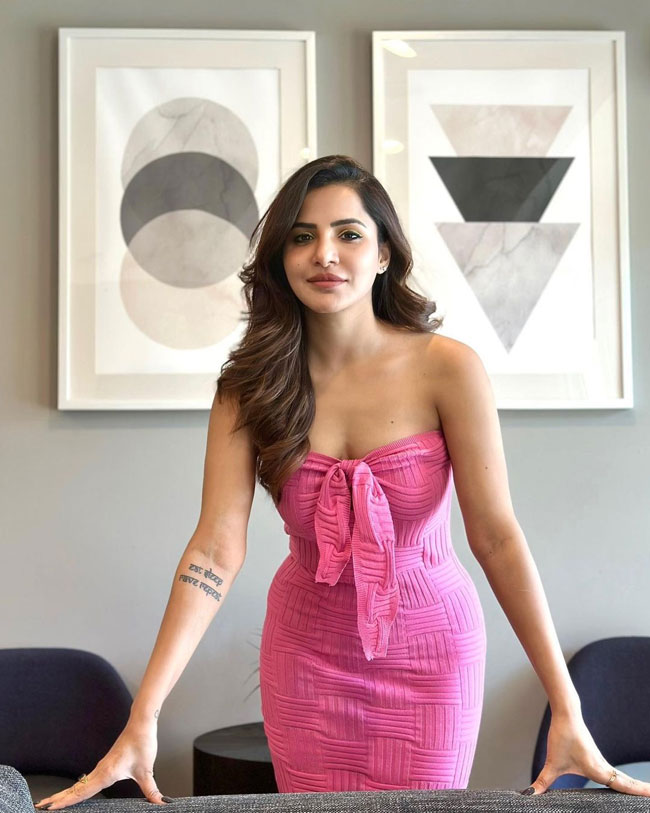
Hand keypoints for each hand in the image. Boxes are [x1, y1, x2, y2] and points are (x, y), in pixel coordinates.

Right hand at [34, 722, 168, 808]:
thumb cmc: (142, 742)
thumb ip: (151, 790)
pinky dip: (77, 788)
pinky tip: (76, 792)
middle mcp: (101, 770)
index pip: (82, 792)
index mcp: (107, 773)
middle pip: (76, 789)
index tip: (51, 808)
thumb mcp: (146, 769)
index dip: (67, 801)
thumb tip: (160, 803)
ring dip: (66, 794)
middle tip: (41, 807)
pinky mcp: (106, 765)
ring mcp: (102, 767)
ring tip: (52, 803)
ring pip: (80, 784)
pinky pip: (87, 779)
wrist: (141, 723)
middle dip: (59, 799)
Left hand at [526, 712, 649, 796]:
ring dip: (632, 787)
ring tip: (646, 795)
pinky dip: (622, 780)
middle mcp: (603, 767)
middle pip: (626, 784)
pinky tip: (620, 784)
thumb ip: (542, 781)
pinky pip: (614, 772)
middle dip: (641, 792)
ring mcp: (600, 762)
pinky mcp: (595, 757)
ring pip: (620, 778)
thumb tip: (528, 795)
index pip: (623, 786)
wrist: (566, 714)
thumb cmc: (562, 736)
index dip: (638, 792)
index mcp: (598, 770)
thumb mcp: (552, 763)